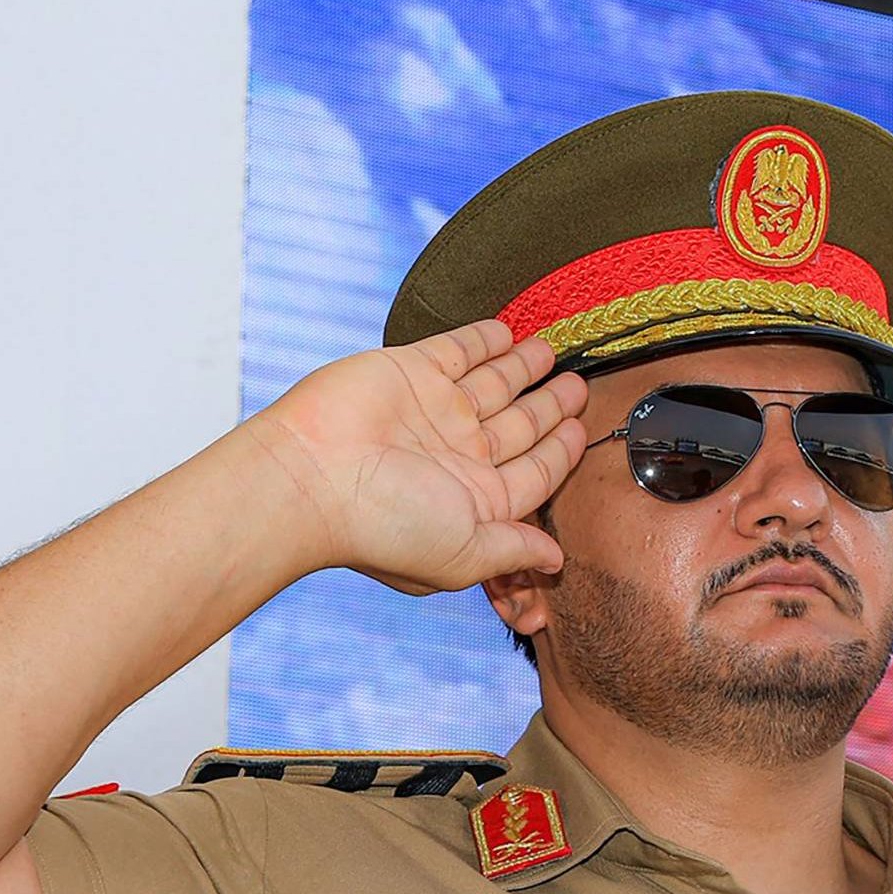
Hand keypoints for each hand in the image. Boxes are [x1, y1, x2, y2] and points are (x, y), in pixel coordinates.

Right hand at [245, 320, 587, 593]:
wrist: (311, 478)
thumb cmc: (384, 526)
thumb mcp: (465, 552)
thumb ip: (514, 549)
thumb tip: (556, 561)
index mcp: (473, 498)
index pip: (532, 471)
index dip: (559, 451)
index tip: (581, 430)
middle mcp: (456, 452)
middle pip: (519, 425)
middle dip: (549, 406)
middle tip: (578, 386)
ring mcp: (433, 409)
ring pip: (494, 384)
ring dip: (523, 367)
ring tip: (552, 351)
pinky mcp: (410, 370)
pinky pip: (458, 349)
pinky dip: (484, 339)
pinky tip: (507, 332)